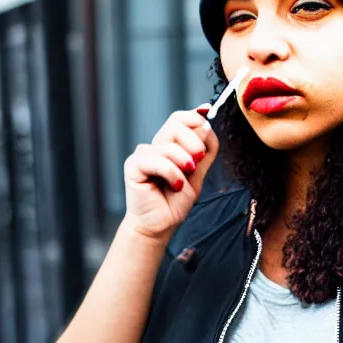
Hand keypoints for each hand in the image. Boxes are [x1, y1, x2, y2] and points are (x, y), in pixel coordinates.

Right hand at [122, 104, 217, 242]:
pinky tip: (174, 186)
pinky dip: (172, 174)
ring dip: (183, 163)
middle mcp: (156, 145)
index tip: (208, 123)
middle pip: (176, 124)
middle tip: (198, 160)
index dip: (196, 117)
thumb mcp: (199, 172)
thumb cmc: (176, 201)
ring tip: (184, 182)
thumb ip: (206, 149)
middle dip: (194, 142)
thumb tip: (207, 123)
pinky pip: (158, 161)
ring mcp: (144, 154)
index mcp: (171, 144)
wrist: (162, 224)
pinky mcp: (133, 166)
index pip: (181, 118)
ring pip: (169, 145)